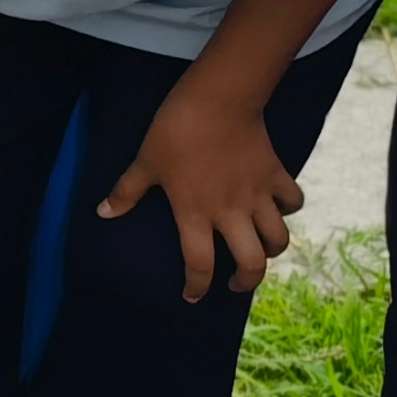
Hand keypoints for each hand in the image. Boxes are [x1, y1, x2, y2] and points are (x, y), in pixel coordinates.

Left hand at [99, 77, 300, 300]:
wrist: (219, 100)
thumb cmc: (176, 132)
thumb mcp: (145, 162)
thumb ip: (127, 191)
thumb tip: (103, 213)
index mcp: (195, 214)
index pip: (199, 264)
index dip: (197, 286)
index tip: (193, 297)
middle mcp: (231, 212)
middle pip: (252, 263)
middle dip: (247, 281)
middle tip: (236, 283)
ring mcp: (258, 195)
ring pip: (278, 238)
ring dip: (271, 250)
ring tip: (260, 250)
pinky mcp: (276, 175)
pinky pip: (293, 201)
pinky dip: (289, 209)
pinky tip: (279, 207)